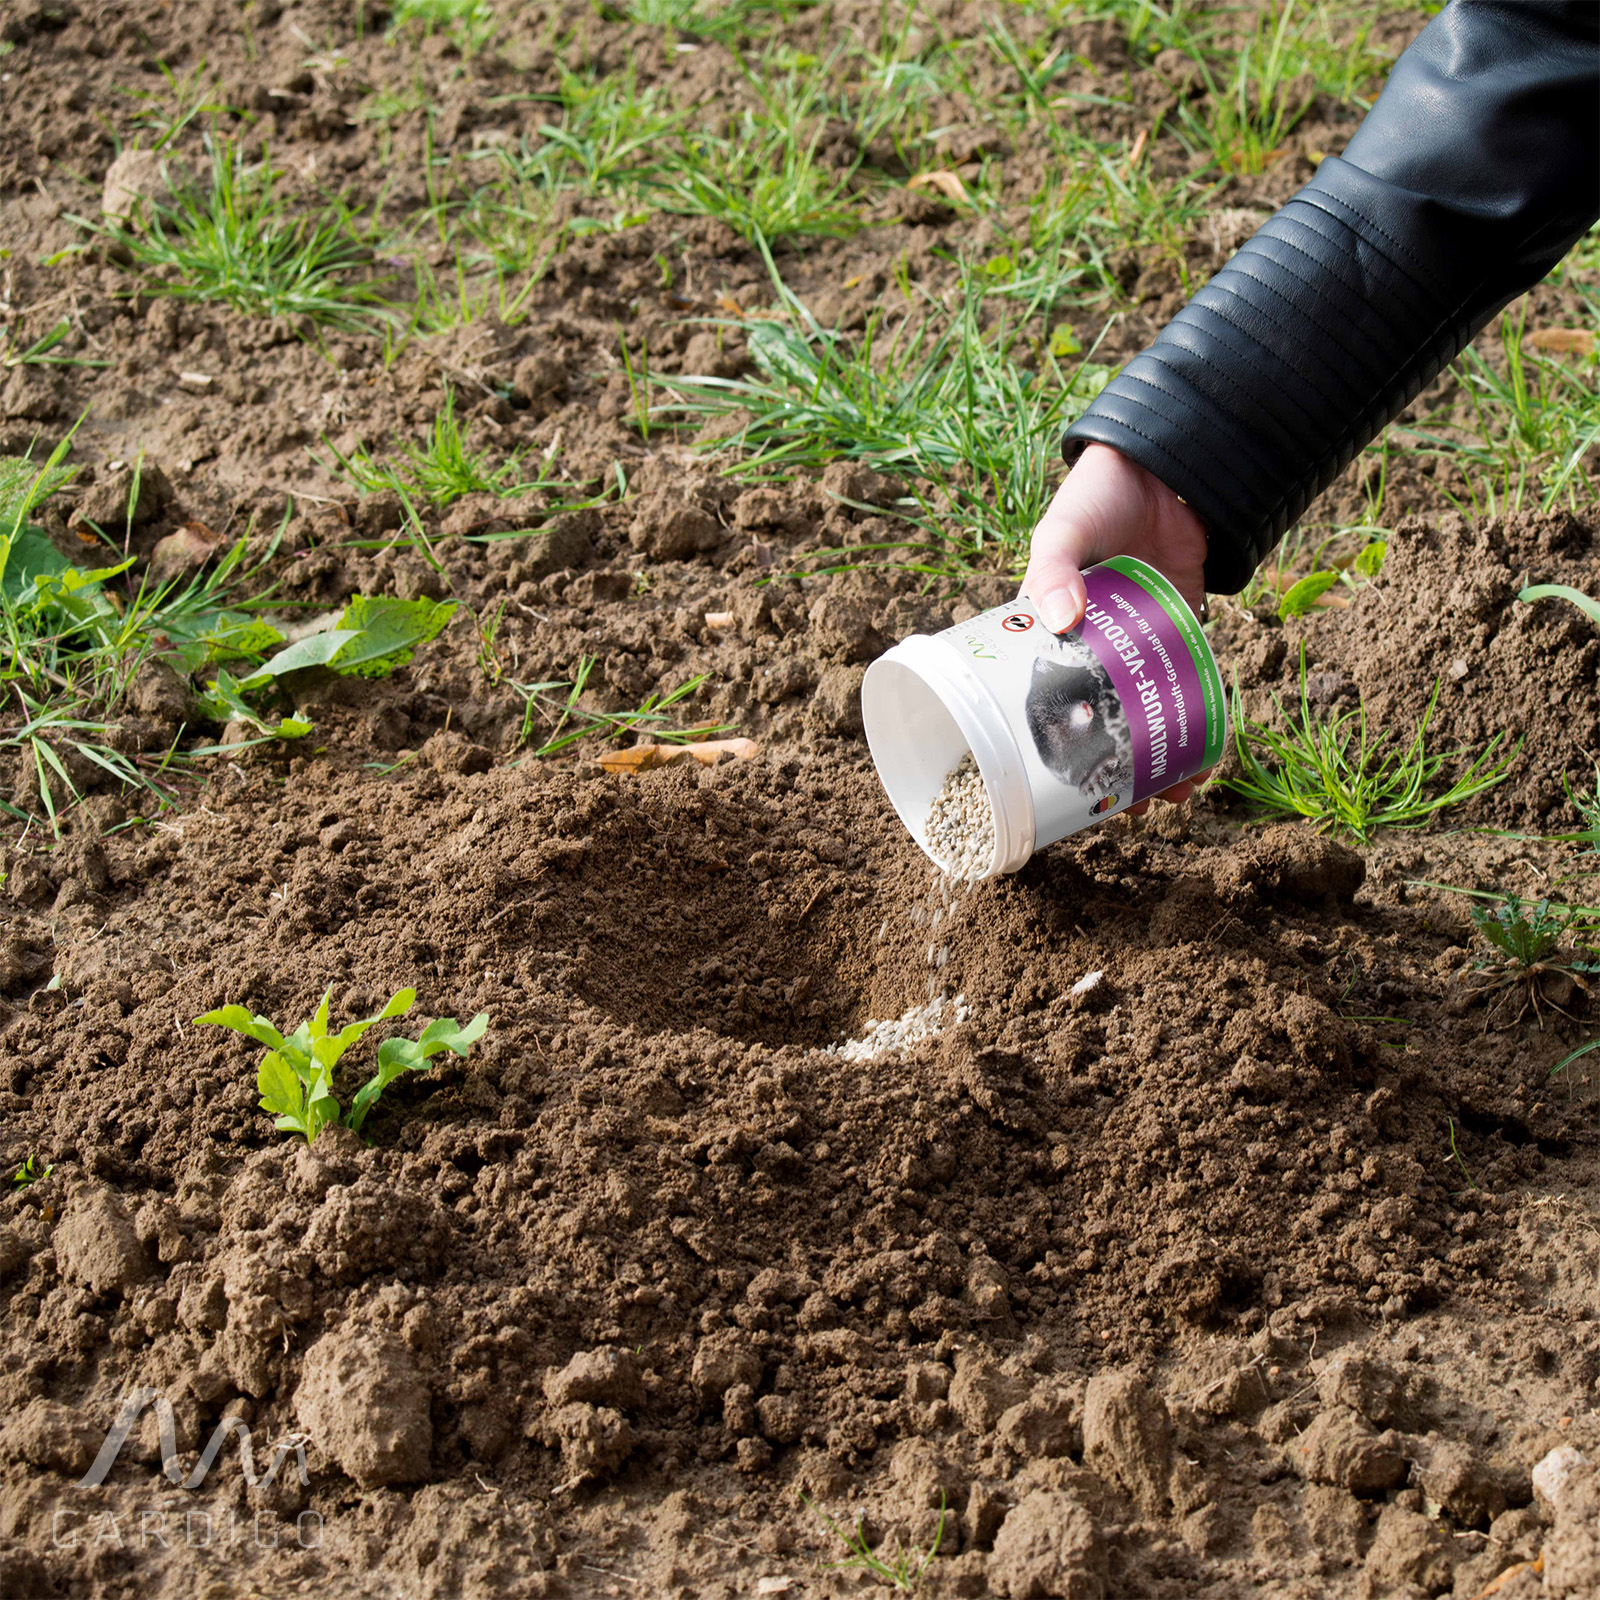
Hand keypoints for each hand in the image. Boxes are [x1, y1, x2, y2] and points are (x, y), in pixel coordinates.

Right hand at [1020, 443, 1211, 806]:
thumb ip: (1055, 566)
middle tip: (1116, 805)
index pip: (1042, 697)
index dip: (1048, 744)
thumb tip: (1059, 619)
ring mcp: (1140, 640)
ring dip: (1157, 751)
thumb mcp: (1062, 528)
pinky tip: (1206, 747)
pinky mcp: (1183, 626)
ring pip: (1145, 709)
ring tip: (1168, 793)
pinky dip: (1197, 713)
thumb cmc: (1099, 492)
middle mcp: (1094, 644)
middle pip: (1098, 717)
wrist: (1168, 460)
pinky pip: (1189, 680)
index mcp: (1049, 628)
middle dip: (1108, 764)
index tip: (1053, 784)